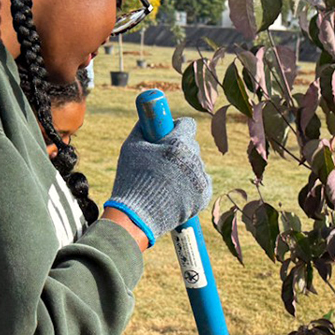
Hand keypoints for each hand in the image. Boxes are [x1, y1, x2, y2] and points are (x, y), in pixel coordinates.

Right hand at [104, 117, 211, 247]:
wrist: (136, 216)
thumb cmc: (131, 178)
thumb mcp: (131, 146)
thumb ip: (143, 128)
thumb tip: (149, 118)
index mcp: (178, 143)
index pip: (187, 124)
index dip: (175, 128)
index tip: (167, 134)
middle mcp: (194, 159)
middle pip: (191, 146)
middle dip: (178, 150)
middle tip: (161, 162)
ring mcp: (200, 179)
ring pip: (195, 166)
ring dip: (184, 169)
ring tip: (164, 182)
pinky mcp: (203, 196)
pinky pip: (200, 183)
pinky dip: (190, 186)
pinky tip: (174, 192)